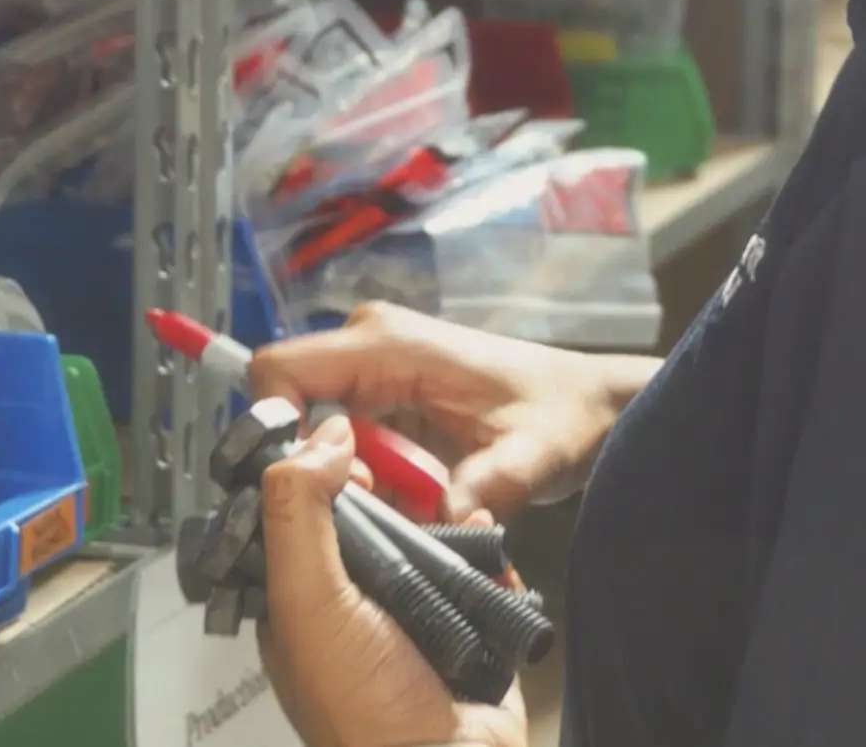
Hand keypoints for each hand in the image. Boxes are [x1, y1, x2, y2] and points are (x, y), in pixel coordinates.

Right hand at [252, 304, 655, 520]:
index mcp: (389, 343)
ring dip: (341, 477)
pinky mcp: (384, 394)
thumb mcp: (531, 456)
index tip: (306, 488)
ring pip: (314, 429)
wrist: (593, 404)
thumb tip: (443, 523)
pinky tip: (402, 498)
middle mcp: (370, 344)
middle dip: (312, 466)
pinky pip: (342, 437)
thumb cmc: (565, 415)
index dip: (273, 429)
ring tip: (396, 506)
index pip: (280, 369)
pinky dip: (361, 475)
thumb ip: (484, 487)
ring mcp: (374, 368)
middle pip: (288, 405)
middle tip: (364, 510)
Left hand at [258, 416, 528, 746]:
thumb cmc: (365, 715)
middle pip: (372, 519)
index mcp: (302, 602)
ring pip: (429, 541)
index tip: (345, 440)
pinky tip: (486, 548)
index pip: (301, 514)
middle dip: (395, 494)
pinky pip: (479, 573)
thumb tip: (314, 439)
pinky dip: (488, 559)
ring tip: (455, 518)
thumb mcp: (308, 603)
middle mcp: (355, 606)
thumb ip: (298, 516)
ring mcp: (413, 617)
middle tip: (410, 476)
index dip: (320, 473)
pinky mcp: (466, 627)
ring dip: (447, 525)